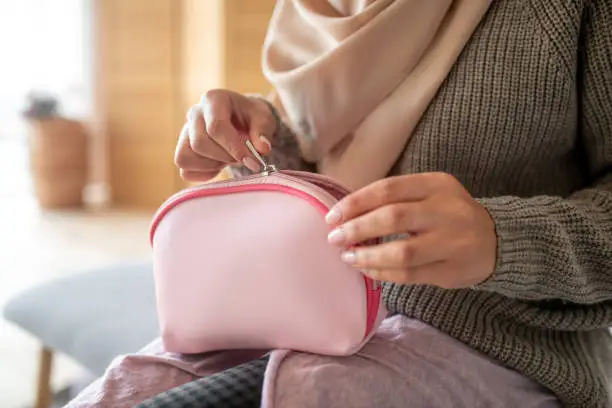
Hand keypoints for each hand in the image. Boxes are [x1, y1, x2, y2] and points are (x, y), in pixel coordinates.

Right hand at [175, 89, 276, 181]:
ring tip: (229, 158)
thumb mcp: (263, 117)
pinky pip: (186, 170)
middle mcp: (194, 113)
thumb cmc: (251, 117)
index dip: (234, 148)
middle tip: (242, 158)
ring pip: (187, 157)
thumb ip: (263, 130)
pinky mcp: (182, 150)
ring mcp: (185, 132)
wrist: (241, 120)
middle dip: (225, 157)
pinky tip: (219, 165)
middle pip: (200, 143)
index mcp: (213, 100)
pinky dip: (204, 173)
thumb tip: (262, 149)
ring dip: (213, 165)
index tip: (252, 161)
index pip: (216, 127)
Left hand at [325, 173, 496, 288]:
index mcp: (437, 185)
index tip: (333, 216)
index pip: (388, 189)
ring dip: (368, 256)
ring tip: (348, 257)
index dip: (355, 203)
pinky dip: (383, 273)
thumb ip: (396, 198)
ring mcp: (452, 242)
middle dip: (357, 229)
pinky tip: (367, 270)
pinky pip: (410, 275)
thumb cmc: (449, 214)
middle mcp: (447, 211)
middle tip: (334, 238)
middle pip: (393, 218)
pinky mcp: (452, 270)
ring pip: (402, 252)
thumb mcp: (430, 193)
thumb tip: (346, 213)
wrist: (496, 241)